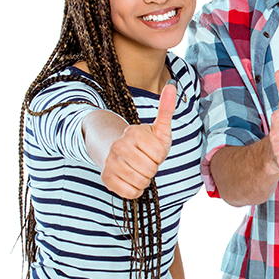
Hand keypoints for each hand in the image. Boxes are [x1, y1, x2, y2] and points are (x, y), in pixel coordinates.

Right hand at [102, 84, 176, 198]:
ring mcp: (110, 162)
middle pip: (150, 169)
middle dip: (152, 168)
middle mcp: (119, 146)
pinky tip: (131, 179)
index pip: (158, 155)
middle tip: (145, 161)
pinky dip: (135, 190)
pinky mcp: (106, 178)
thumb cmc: (145, 142)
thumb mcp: (159, 127)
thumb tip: (172, 86)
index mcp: (133, 132)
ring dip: (145, 179)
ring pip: (141, 182)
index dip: (159, 156)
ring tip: (138, 169)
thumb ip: (166, 109)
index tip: (152, 151)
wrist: (117, 151)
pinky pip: (130, 193)